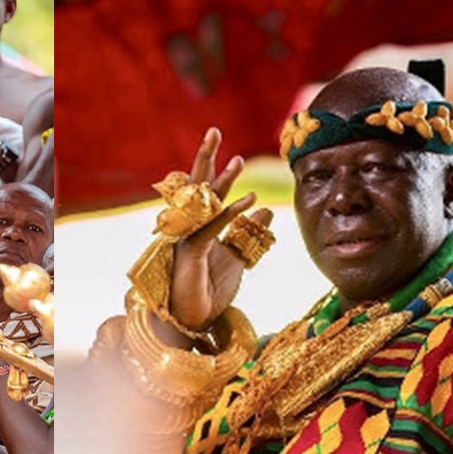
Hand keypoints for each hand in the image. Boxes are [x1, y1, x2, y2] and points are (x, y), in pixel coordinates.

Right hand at [168, 128, 273, 330]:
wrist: (191, 323)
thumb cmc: (208, 291)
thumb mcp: (236, 257)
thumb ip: (248, 233)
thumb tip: (266, 208)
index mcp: (196, 226)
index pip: (205, 192)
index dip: (217, 171)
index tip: (234, 154)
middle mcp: (187, 228)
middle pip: (195, 186)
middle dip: (205, 157)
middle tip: (214, 130)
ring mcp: (186, 240)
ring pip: (202, 204)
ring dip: (221, 181)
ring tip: (239, 160)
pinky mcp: (190, 256)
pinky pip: (211, 229)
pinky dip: (231, 214)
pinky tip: (250, 200)